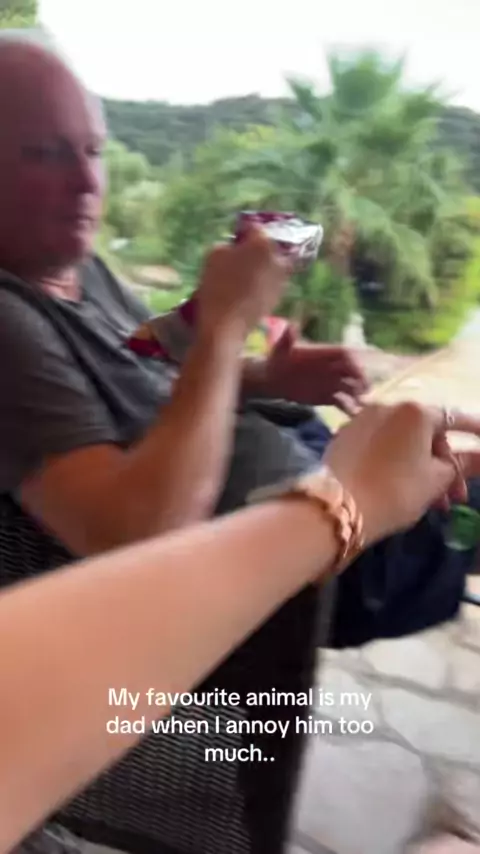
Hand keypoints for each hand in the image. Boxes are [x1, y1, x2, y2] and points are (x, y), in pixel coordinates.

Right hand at [196, 225, 291, 339]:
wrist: (226, 324)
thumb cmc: (217, 284)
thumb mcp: (214, 254)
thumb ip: (227, 245)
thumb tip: (234, 248)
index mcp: (263, 243)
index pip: (253, 228)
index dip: (241, 231)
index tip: (233, 236)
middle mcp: (277, 259)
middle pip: (266, 248)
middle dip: (254, 249)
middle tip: (237, 256)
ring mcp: (280, 280)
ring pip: (269, 266)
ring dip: (259, 267)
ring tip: (241, 275)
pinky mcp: (278, 298)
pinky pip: (268, 283)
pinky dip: (260, 283)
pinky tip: (245, 290)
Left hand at [261, 325, 368, 411]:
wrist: (272, 380)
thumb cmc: (277, 361)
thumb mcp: (280, 350)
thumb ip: (287, 340)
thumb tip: (290, 326)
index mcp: (324, 354)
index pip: (345, 355)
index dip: (353, 363)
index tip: (357, 373)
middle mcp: (332, 367)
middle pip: (353, 372)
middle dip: (361, 380)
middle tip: (365, 391)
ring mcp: (331, 383)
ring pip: (350, 388)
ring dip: (357, 396)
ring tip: (361, 405)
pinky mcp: (328, 397)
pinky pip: (342, 402)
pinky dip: (348, 408)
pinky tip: (352, 415)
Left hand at [323, 402, 466, 544]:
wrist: (337, 507)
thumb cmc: (396, 491)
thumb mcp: (436, 480)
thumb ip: (463, 464)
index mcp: (416, 411)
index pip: (455, 418)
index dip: (475, 430)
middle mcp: (388, 406)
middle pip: (427, 433)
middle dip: (445, 464)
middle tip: (455, 497)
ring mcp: (362, 419)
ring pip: (403, 441)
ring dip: (421, 467)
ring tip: (432, 502)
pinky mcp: (344, 436)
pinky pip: (380, 445)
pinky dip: (396, 462)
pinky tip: (401, 486)